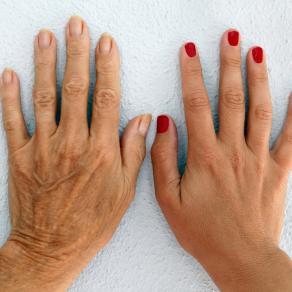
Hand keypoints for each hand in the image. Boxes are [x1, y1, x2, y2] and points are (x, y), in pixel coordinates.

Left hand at [0, 16, 150, 290]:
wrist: (53, 247)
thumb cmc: (92, 221)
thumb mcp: (125, 191)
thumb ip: (134, 151)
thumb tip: (144, 121)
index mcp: (101, 152)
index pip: (107, 98)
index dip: (107, 67)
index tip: (106, 44)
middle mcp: (72, 144)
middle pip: (75, 89)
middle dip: (76, 53)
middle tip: (76, 25)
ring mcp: (43, 149)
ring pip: (43, 97)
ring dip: (45, 63)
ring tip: (47, 37)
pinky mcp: (20, 157)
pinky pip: (13, 120)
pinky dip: (9, 95)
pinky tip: (10, 73)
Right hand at [151, 30, 291, 290]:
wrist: (241, 258)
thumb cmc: (202, 231)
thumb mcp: (168, 200)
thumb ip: (162, 159)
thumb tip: (163, 124)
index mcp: (205, 157)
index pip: (196, 105)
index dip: (192, 75)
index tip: (189, 52)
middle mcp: (233, 151)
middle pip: (231, 98)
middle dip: (229, 64)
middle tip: (229, 38)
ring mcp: (259, 159)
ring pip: (260, 109)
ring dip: (258, 78)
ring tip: (256, 52)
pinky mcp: (278, 170)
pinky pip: (291, 136)